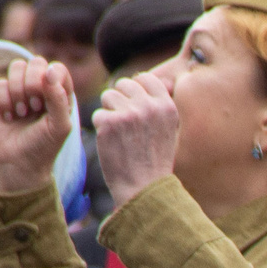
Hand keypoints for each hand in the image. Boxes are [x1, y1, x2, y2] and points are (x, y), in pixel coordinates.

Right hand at [0, 58, 77, 192]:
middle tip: (34, 108)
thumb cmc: (43, 147)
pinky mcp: (2, 97)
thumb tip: (50, 70)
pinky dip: (3, 101)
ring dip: (17, 91)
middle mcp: (42, 89)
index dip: (48, 80)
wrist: (18, 165)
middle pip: (35, 62)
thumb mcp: (59, 126)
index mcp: (61, 93)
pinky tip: (8, 117)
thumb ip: (59, 98)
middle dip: (31, 84)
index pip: (56, 68)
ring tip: (22, 113)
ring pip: (16, 67)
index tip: (45, 103)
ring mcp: (21, 91)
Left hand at [94, 70, 182, 200]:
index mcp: (167, 106)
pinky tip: (112, 144)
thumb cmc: (154, 161)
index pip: (146, 78)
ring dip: (109, 112)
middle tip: (124, 124)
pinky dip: (101, 128)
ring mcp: (129, 113)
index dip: (136, 89)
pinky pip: (98, 114)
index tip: (133, 105)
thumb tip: (141, 78)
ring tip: (119, 134)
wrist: (144, 189)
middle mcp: (149, 106)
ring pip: (108, 96)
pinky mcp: (109, 123)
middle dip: (120, 100)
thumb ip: (157, 104)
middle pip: (124, 84)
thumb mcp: (168, 130)